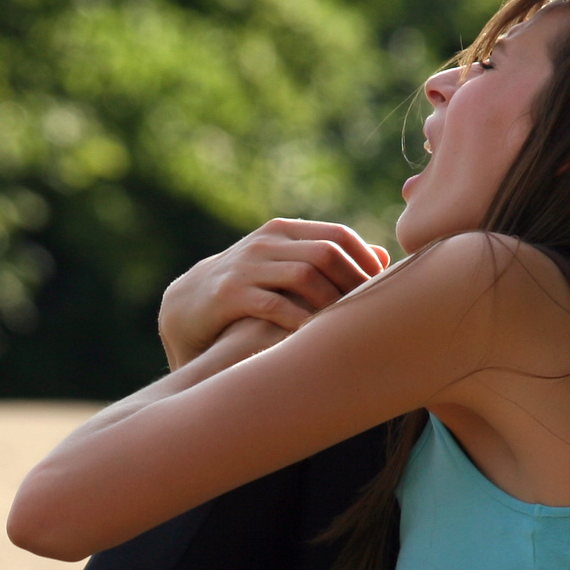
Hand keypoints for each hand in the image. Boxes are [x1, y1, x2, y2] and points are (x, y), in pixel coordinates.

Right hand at [158, 219, 389, 368]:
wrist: (187, 307)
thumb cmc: (248, 291)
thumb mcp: (285, 268)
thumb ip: (326, 260)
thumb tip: (382, 257)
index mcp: (283, 232)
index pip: (338, 235)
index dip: (365, 261)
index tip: (381, 289)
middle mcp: (265, 243)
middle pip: (326, 253)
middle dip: (353, 283)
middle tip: (369, 311)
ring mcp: (246, 266)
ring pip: (304, 276)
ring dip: (331, 303)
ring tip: (345, 326)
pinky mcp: (230, 295)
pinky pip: (274, 305)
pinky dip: (299, 320)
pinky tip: (314, 337)